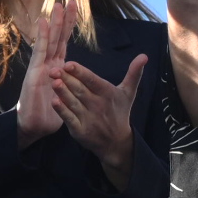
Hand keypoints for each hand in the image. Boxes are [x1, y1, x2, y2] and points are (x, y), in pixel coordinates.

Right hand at [14, 1, 74, 143]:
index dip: (69, 27)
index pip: (64, 43)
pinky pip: (39, 51)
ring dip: (53, 23)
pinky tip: (42, 22)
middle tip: (69, 0)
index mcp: (58, 68)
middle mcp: (49, 64)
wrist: (35, 128)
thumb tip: (80, 82)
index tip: (75, 10)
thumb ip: (72, 87)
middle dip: (63, 19)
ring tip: (57, 5)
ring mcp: (40, 67)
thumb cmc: (50, 114)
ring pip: (49, 40)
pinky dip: (41, 36)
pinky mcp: (34, 72)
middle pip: (57, 37)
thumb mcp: (68, 97)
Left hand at [55, 52, 147, 187]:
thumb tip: (144, 56)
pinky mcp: (80, 130)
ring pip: (73, 103)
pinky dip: (62, 111)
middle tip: (53, 69)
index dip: (81, 72)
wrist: (116, 142)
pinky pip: (69, 119)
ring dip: (63, 93)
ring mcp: (88, 118)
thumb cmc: (120, 112)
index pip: (92, 81)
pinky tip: (53, 101)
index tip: (69, 63)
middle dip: (67, 79)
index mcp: (107, 93)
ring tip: (53, 81)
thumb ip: (134, 74)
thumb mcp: (129, 93)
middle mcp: (98, 105)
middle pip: (80, 90)